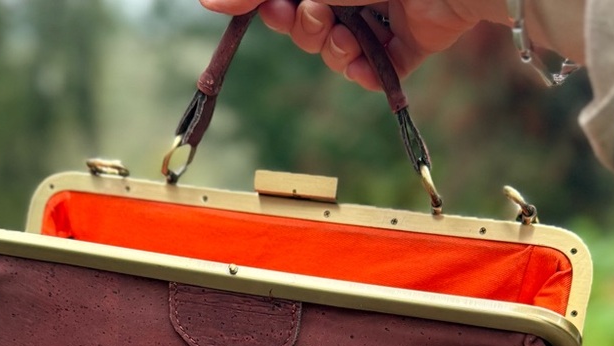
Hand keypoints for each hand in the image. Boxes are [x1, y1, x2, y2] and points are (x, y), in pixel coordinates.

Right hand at [198, 0, 510, 90]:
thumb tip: (206, 0)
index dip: (266, 7)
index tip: (253, 10)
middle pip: (304, 23)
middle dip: (298, 25)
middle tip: (306, 15)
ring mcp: (381, 15)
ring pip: (333, 50)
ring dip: (326, 47)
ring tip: (339, 31)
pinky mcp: (407, 45)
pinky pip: (369, 71)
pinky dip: (358, 69)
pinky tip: (357, 54)